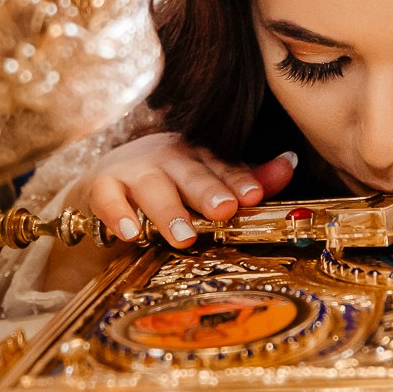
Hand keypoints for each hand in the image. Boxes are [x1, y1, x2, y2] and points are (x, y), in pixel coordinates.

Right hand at [43, 133, 297, 290]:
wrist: (106, 185)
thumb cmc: (169, 186)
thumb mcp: (208, 182)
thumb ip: (250, 178)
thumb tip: (290, 163)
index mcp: (199, 155)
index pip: (223, 166)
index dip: (239, 179)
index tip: (255, 195)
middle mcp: (168, 157)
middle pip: (191, 173)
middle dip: (207, 191)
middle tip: (224, 210)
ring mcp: (134, 169)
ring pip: (152, 187)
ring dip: (168, 210)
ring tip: (184, 236)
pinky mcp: (102, 186)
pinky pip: (108, 198)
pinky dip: (119, 214)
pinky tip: (131, 233)